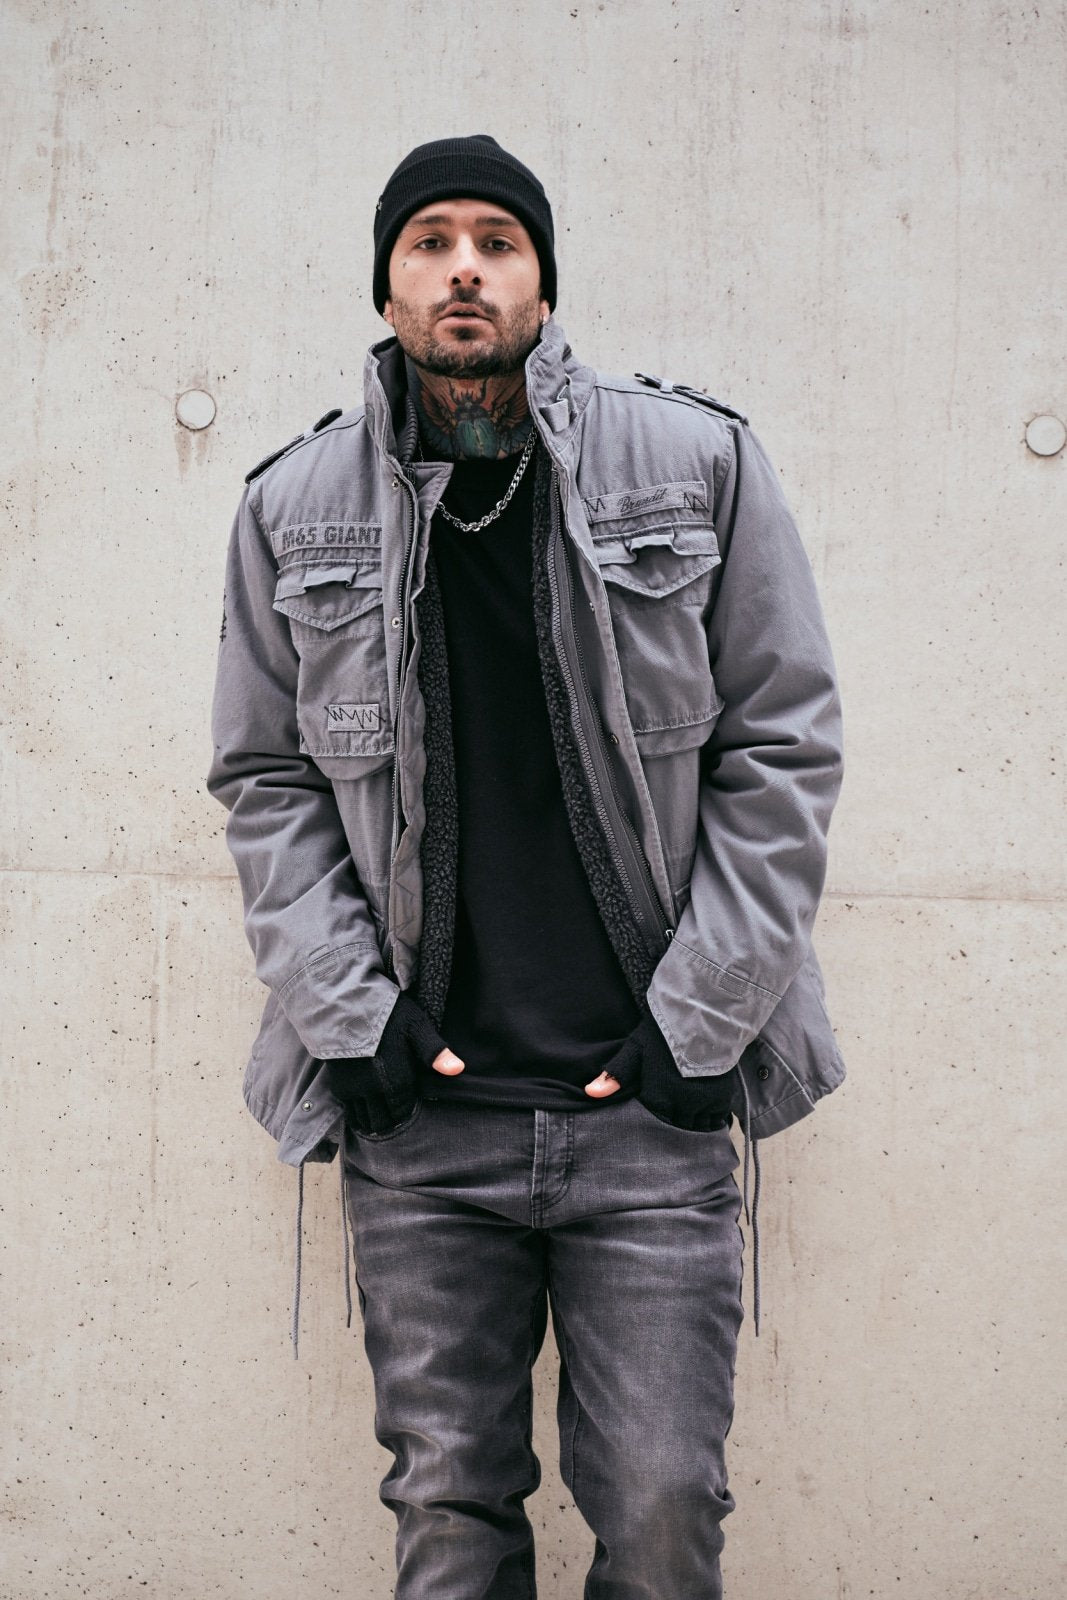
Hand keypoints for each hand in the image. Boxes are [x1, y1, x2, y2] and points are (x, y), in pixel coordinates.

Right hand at [322, 991, 464, 1134]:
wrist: (346, 1006)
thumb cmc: (388, 1014)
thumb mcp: (416, 1027)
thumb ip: (435, 1052)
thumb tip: (458, 1070)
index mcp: (397, 1080)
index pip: (404, 1112)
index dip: (409, 1111)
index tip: (411, 1104)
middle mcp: (374, 1091)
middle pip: (384, 1122)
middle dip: (392, 1120)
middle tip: (396, 1112)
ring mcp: (354, 1091)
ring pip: (366, 1121)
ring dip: (374, 1120)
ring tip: (381, 1113)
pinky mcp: (338, 1086)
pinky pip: (350, 1112)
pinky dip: (358, 1115)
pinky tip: (365, 1108)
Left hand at [591, 1009, 734, 1128]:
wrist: (704, 1018)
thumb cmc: (664, 1032)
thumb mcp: (636, 1049)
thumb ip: (615, 1074)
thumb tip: (591, 1092)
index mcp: (658, 1097)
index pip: (656, 1121)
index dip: (656, 1113)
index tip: (658, 1104)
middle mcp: (682, 1106)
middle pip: (678, 1127)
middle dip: (676, 1120)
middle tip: (675, 1110)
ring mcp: (704, 1104)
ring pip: (698, 1127)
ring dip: (694, 1121)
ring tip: (691, 1111)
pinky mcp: (723, 1098)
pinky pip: (717, 1121)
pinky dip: (712, 1119)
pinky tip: (708, 1111)